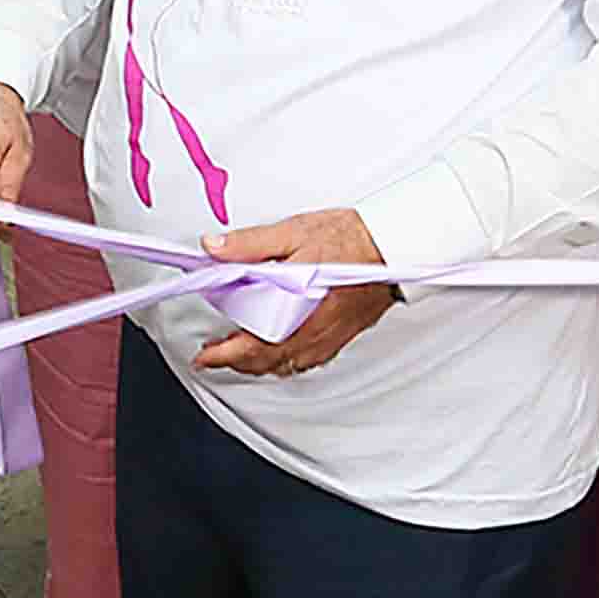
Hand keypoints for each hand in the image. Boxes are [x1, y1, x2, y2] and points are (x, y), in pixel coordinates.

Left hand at [195, 211, 396, 376]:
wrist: (394, 248)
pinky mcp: (338, 338)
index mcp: (293, 309)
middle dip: (234, 362)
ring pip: (284, 365)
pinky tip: (278, 352)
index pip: (250, 345)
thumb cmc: (351, 240)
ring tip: (238, 354)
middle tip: (213, 356)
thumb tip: (214, 248)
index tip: (204, 356)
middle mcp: (310, 332)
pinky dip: (283, 362)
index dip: (223, 354)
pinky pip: (304, 362)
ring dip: (257, 364)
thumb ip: (249, 244)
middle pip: (264, 361)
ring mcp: (326, 339)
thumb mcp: (293, 232)